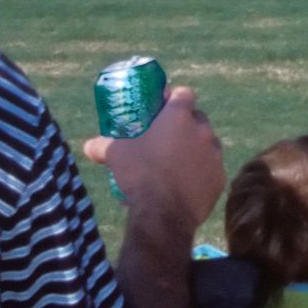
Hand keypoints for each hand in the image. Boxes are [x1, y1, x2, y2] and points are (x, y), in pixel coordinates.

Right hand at [86, 82, 223, 222]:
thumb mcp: (116, 155)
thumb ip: (102, 146)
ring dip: (195, 149)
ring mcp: (215, 155)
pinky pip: (212, 169)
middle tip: (167, 139)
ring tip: (176, 165)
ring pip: (207, 144)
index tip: (163, 110)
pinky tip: (186, 184)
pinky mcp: (220, 178)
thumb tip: (88, 146)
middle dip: (186, 125)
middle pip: (197, 119)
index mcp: (179, 116)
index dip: (174, 100)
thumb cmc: (139, 175)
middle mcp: (203, 130)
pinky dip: (202, 173)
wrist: (163, 214)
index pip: (184, 94)